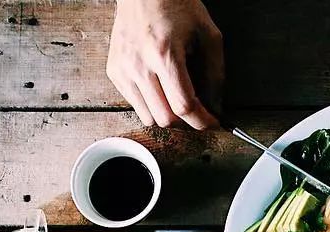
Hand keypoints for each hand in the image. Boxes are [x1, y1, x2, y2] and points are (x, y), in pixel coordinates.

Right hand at [107, 0, 224, 129]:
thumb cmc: (176, 5)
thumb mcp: (208, 34)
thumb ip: (216, 74)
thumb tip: (216, 107)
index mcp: (164, 55)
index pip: (184, 106)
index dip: (203, 121)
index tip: (212, 122)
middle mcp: (139, 65)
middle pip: (165, 119)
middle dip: (186, 120)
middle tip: (197, 110)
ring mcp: (123, 69)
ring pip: (148, 118)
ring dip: (167, 115)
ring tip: (177, 98)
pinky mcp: (114, 71)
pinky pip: (135, 104)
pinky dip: (151, 104)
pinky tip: (160, 87)